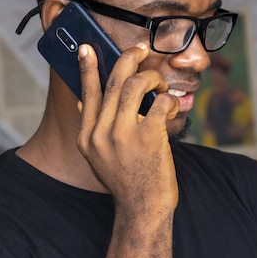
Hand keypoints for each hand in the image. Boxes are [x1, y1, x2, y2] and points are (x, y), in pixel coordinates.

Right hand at [76, 42, 179, 217]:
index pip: (87, 93)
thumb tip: (84, 101)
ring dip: (151, 78)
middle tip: (140, 49)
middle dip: (129, 58)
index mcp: (87, 137)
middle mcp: (101, 133)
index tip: (87, 48)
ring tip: (159, 85)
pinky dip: (169, 99)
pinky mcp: (149, 136)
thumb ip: (92, 130)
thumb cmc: (125, 181)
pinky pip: (161, 102)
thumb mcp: (97, 158)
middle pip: (114, 81)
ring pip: (136, 84)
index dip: (88, 68)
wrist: (142, 209)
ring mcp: (124, 134)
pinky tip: (172, 105)